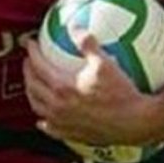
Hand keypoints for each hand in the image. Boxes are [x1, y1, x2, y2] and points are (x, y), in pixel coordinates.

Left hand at [23, 33, 160, 145]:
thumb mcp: (105, 64)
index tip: (31, 44)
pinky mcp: (71, 134)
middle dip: (27, 71)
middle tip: (29, 61)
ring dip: (31, 93)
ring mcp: (62, 122)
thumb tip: (76, 27)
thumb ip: (88, 44)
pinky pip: (50, 128)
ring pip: (37, 106)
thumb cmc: (121, 93)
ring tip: (33, 84)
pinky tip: (44, 119)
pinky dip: (44, 121)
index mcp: (62, 87)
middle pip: (33, 86)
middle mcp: (57, 106)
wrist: (135, 123)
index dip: (33, 53)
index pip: (38, 66)